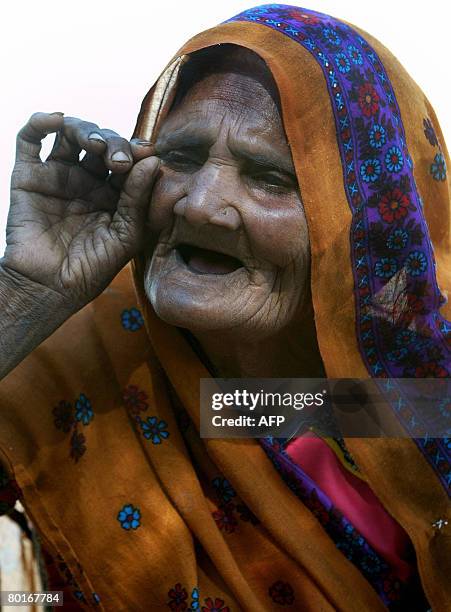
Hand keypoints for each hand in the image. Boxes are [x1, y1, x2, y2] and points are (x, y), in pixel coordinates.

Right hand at [5, 112, 158, 309]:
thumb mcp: (125, 236)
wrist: (49, 288)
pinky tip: (56, 120)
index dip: (137, 152)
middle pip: (104, 143)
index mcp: (115, 194)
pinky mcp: (29, 176)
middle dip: (115, 144)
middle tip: (118, 161)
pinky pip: (30, 140)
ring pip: (72, 134)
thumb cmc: (92, 268)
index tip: (146, 153)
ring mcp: (58, 175)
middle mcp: (88, 180)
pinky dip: (41, 122)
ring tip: (94, 144)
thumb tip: (152, 160)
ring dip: (86, 129)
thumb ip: (137, 199)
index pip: (129, 161)